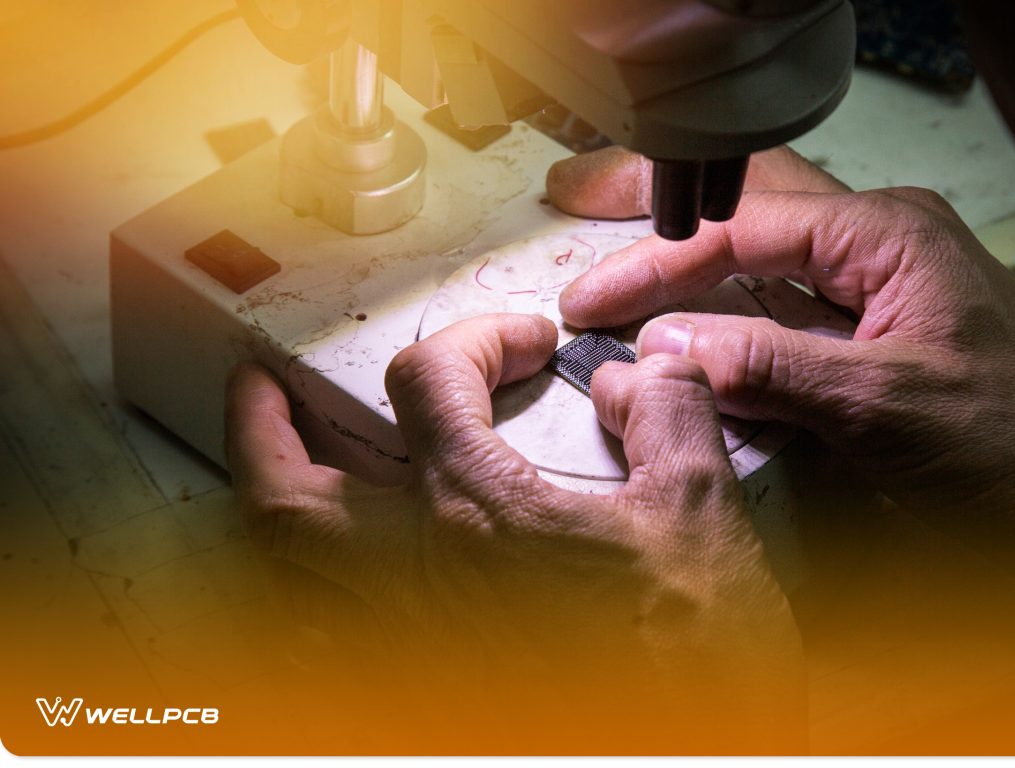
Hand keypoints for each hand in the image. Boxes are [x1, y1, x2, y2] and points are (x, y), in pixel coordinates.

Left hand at [225, 314, 805, 751]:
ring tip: (281, 476)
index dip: (474, 340)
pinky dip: (307, 590)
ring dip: (272, 507)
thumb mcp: (699, 511)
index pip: (427, 384)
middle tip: (264, 391)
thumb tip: (638, 376)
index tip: (518, 346)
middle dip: (262, 427)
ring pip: (285, 570)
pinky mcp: (411, 694)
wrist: (682, 748)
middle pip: (287, 490)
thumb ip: (666, 414)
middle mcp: (415, 579)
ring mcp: (400, 644)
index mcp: (478, 514)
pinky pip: (319, 636)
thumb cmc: (686, 661)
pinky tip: (337, 581)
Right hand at [547, 146, 1014, 582]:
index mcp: (890, 236)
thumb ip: (773, 366)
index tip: (594, 300)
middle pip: (746, 208)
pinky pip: (780, 314)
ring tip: (613, 243)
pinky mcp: (870, 346)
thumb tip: (668, 345)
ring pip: (759, 256)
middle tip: (576, 195)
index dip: (657, 263)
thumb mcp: (889, 405)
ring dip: (684, 255)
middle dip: (660, 204)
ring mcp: (875, 297)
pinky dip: (721, 315)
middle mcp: (880, 252)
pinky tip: (682, 324)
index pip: (744, 229)